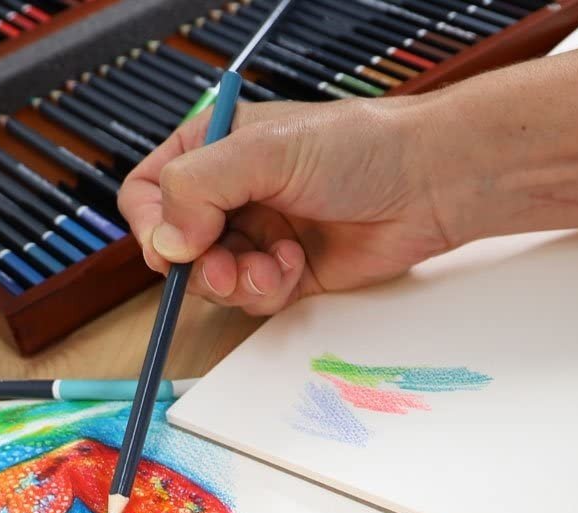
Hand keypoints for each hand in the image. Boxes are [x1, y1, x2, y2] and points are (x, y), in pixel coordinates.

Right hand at [118, 96, 451, 315]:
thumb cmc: (360, 148)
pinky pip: (247, 298)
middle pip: (174, 247)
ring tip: (272, 266)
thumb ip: (199, 187)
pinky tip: (295, 266)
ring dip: (236, 281)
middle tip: (226, 268)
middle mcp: (228, 194)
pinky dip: (266, 291)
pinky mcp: (280, 272)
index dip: (150, 225)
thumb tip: (165, 242)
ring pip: (209, 280)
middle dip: (199, 265)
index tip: (175, 245)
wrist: (430, 185)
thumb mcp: (265, 151)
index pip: (147, 193)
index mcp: (213, 150)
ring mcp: (254, 235)